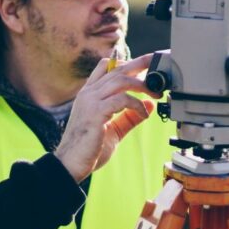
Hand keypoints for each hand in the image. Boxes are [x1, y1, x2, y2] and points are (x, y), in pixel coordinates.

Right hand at [55, 54, 155, 181]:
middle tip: (158, 65)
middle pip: (117, 68)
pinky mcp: (95, 113)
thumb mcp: (114, 130)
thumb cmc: (88, 149)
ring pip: (120, 80)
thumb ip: (129, 117)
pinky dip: (136, 104)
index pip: (107, 66)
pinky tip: (143, 114)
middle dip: (140, 64)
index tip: (146, 67)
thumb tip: (148, 106)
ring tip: (155, 93)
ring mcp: (90, 101)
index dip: (127, 63)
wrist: (70, 165)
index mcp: (89, 94)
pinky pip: (121, 100)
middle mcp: (88, 93)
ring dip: (141, 84)